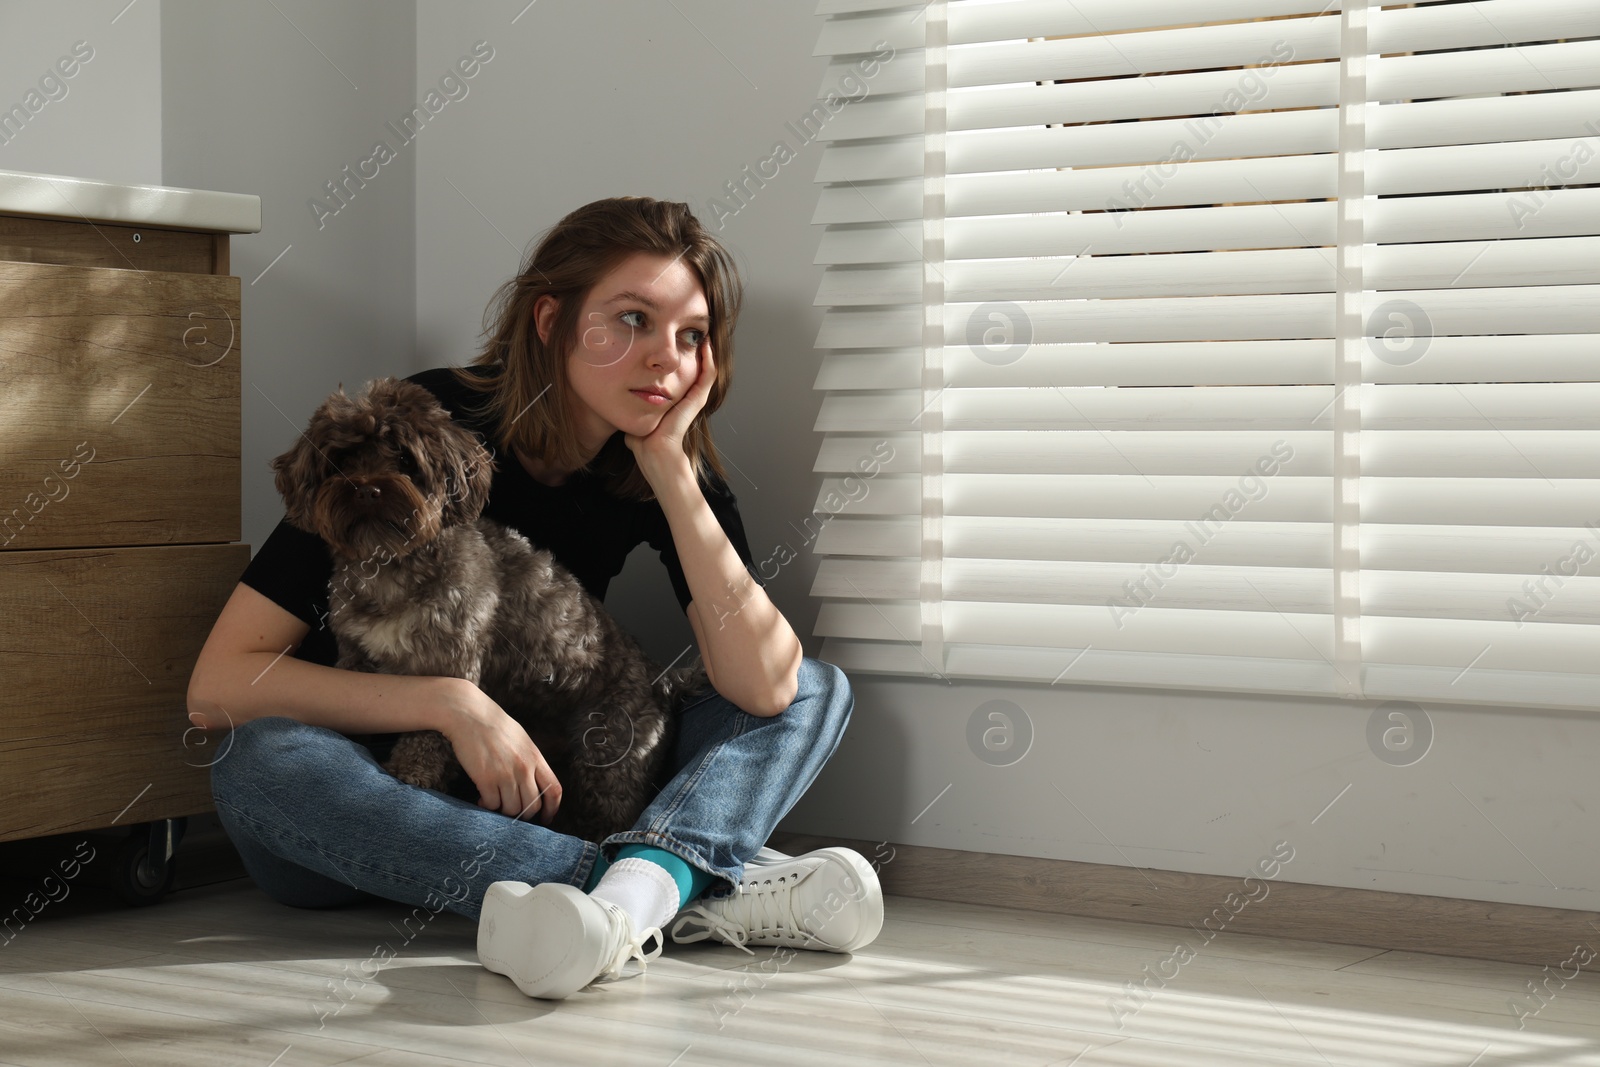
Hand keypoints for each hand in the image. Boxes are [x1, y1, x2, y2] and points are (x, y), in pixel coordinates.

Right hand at [434, 678, 561, 823]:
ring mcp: (505, 774)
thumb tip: (534, 784)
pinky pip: (492, 804)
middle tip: (510, 809)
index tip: (545, 819)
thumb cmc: (495, 726)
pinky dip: (486, 806)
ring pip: (511, 809)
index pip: (554, 790)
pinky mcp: (485, 778)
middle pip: (532, 806)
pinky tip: (481, 798)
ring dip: (502, 810)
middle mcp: (524, 769)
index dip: (551, 809)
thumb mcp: (522, 741)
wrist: (469, 715)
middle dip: (522, 814)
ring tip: (493, 802)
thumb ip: (531, 762)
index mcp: (536, 758)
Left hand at [624, 337, 714, 482]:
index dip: (679, 360)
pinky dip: (709, 360)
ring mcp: (694, 399)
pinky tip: (706, 346)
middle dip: (694, 351)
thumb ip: (632, 410)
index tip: (673, 344)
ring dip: (706, 352)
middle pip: (694, 369)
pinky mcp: (697, 399)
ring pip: (706, 369)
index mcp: (674, 402)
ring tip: (704, 334)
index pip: (680, 376)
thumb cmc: (643, 443)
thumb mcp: (637, 418)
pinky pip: (708, 375)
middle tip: (693, 334)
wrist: (654, 455)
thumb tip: (621, 406)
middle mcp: (686, 399)